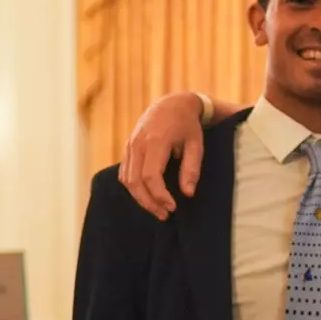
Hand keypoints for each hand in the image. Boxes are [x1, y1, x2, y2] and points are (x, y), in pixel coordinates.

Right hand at [118, 93, 205, 219]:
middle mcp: (137, 143)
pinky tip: (147, 197)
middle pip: (134, 181)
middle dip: (148, 202)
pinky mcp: (127, 149)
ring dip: (140, 198)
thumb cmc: (187, 125)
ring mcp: (129, 145)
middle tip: (165, 215)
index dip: (159, 195)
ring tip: (158, 210)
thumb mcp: (196, 145)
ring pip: (126, 179)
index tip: (173, 207)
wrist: (171, 104)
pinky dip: (133, 188)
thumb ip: (192, 168)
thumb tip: (188, 193)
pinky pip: (124, 173)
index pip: (150, 175)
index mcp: (155, 140)